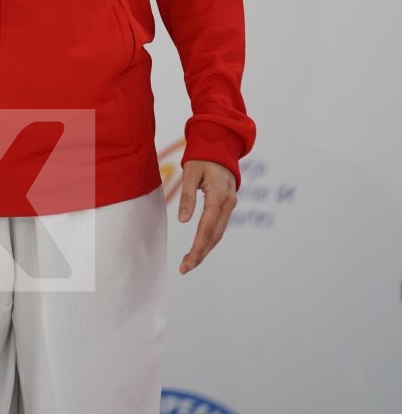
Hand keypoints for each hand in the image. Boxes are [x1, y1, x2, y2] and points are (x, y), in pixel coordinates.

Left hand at [177, 159, 236, 274]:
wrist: (220, 145)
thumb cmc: (202, 157)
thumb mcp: (190, 172)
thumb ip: (187, 196)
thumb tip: (182, 221)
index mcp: (219, 197)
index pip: (207, 229)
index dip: (197, 249)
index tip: (186, 264)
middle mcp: (228, 204)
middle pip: (215, 236)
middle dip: (200, 254)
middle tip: (184, 268)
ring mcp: (231, 204)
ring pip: (218, 233)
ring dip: (205, 248)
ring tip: (189, 261)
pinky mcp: (228, 204)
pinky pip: (220, 226)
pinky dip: (210, 238)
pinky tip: (200, 246)